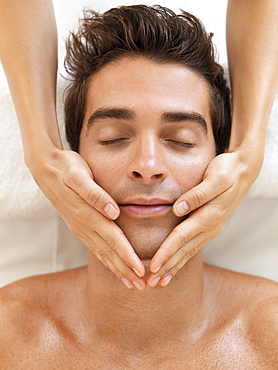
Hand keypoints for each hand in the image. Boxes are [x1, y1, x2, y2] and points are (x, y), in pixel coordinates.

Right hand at [29, 148, 145, 289]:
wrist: (45, 168)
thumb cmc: (66, 169)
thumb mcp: (79, 175)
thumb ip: (95, 195)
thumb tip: (114, 212)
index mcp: (87, 215)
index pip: (113, 239)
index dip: (127, 256)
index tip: (140, 271)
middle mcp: (84, 226)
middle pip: (108, 252)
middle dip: (125, 271)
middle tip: (141, 287)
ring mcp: (80, 228)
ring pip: (102, 254)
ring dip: (117, 270)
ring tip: (131, 284)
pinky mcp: (79, 227)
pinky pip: (95, 248)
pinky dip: (107, 260)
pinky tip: (114, 267)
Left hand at [147, 150, 262, 286]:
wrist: (243, 172)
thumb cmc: (226, 171)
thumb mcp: (215, 178)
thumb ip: (197, 195)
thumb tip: (177, 209)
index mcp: (209, 216)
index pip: (181, 237)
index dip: (166, 252)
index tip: (153, 266)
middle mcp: (210, 227)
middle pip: (184, 251)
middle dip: (167, 268)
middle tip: (150, 284)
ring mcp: (212, 230)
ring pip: (189, 253)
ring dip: (174, 268)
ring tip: (159, 282)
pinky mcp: (210, 228)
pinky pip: (194, 248)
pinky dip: (183, 259)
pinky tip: (175, 267)